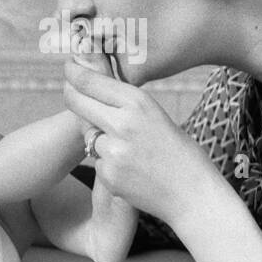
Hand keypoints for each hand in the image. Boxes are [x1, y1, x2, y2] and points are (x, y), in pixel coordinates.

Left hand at [62, 60, 214, 224]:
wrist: (192, 192)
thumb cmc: (177, 151)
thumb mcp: (154, 115)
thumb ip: (123, 104)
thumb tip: (88, 87)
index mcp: (138, 102)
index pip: (91, 81)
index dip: (74, 74)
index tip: (69, 68)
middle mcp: (122, 123)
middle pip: (77, 102)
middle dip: (71, 96)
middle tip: (69, 91)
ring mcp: (113, 151)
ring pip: (89, 136)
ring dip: (100, 141)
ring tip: (131, 152)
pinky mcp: (108, 175)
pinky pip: (97, 162)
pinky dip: (109, 166)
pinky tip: (133, 172)